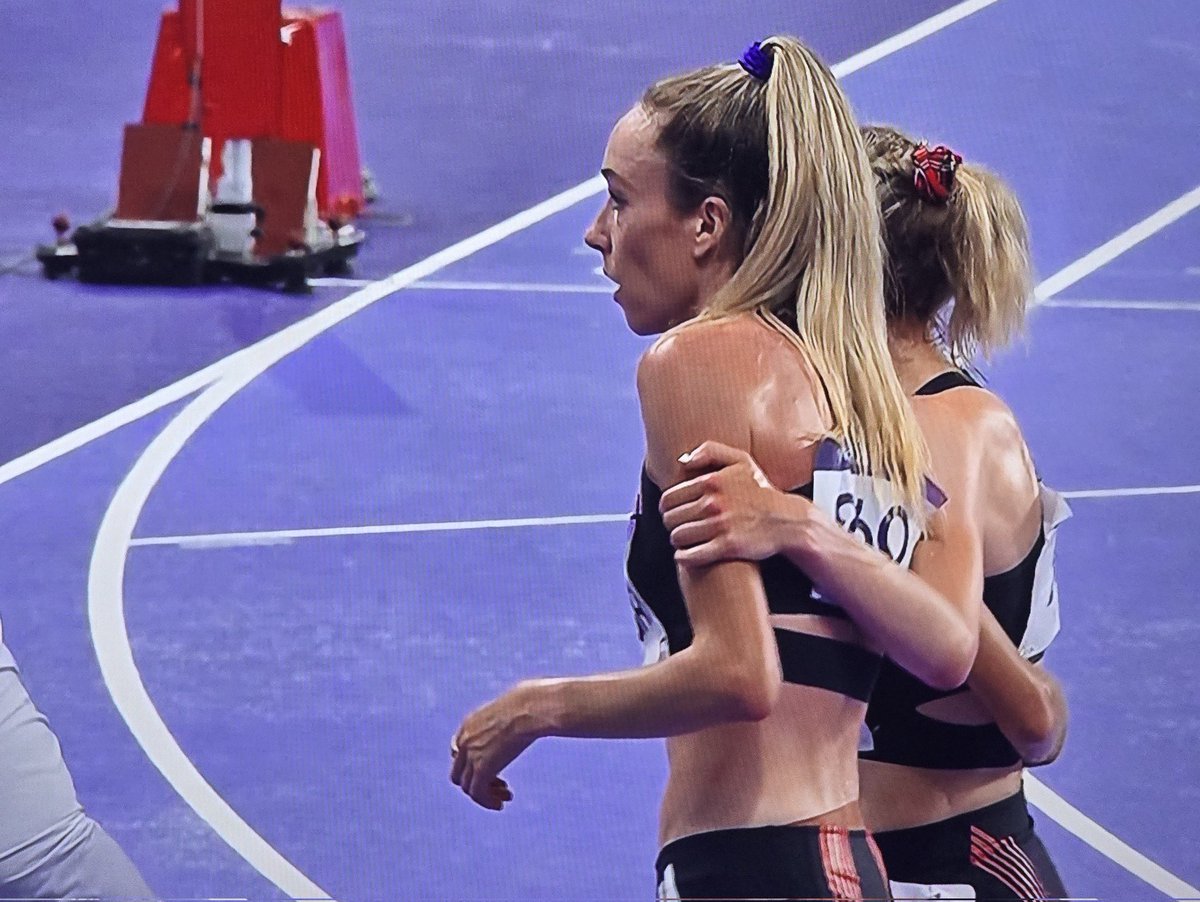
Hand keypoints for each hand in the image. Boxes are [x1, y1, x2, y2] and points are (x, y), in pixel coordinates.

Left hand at [451, 685, 540, 809]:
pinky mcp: (481, 768)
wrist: (529, 708)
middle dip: (477, 782)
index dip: (471, 765)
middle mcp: (465, 740)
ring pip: (467, 787)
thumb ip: (513, 714)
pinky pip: (477, 794)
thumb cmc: (531, 704)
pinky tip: (502, 804)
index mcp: (469, 724)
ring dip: (485, 795)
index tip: (492, 769)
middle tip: (500, 786)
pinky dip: (487, 802)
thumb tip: (536, 708)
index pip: (457, 751)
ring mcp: (471, 755)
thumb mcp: (514, 708)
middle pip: (459, 772)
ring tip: (504, 798)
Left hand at [659, 441, 786, 565]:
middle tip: (681, 527)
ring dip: (678, 541)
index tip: (674, 513)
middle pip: (670, 519)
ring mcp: (720, 525)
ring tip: (686, 541)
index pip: (669, 498)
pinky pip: (691, 555)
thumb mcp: (741, 461)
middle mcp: (713, 502)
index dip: (668, 508)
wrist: (787, 520)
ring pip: (677, 537)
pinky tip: (686, 556)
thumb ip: (710, 451)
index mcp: (711, 481)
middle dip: (672, 524)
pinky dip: (684, 557)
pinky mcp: (727, 546)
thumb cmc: (761, 492)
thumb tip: (683, 461)